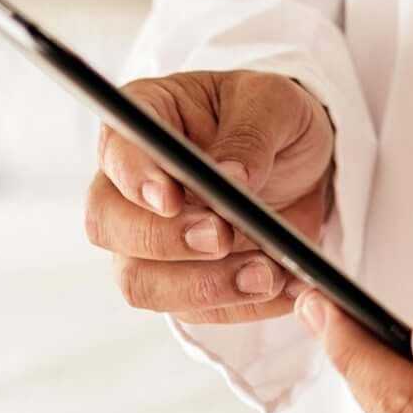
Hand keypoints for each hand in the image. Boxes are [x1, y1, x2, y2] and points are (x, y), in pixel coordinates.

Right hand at [84, 70, 335, 325]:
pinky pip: (195, 309)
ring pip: (142, 282)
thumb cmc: (273, 117)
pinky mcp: (179, 282)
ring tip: (267, 273)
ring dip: (202, 285)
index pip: (118, 149)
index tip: (171, 199)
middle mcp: (129, 184)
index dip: (136, 178)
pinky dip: (242, 305)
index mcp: (147, 117)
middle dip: (167, 239)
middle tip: (222, 236)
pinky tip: (286, 285)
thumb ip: (251, 135)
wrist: (302, 161)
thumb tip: (230, 179)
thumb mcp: (276, 103)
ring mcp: (147, 240)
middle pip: (110, 226)